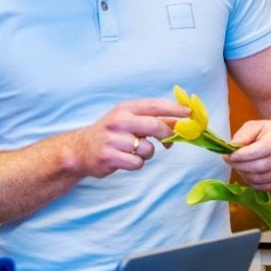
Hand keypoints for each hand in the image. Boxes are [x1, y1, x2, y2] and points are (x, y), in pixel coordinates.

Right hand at [64, 99, 186, 178]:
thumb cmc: (110, 134)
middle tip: (169, 141)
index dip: (174, 109)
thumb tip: (178, 122)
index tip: (189, 113)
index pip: (155, 106)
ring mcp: (114, 140)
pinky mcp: (110, 157)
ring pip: (148, 149)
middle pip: (155, 126)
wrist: (80, 150)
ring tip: (134, 151)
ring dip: (147, 154)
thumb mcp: (126, 120)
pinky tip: (126, 160)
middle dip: (166, 134)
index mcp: (125, 109)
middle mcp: (119, 122)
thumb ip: (150, 119)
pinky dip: (137, 164)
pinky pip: (137, 163)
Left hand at [225, 119, 270, 190]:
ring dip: (244, 174)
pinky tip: (248, 173)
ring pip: (260, 179)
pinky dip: (251, 182)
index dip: (242, 155)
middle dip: (240, 166)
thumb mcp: (254, 126)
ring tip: (239, 166)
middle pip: (259, 167)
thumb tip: (232, 147)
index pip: (260, 150)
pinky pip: (263, 187)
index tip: (230, 156)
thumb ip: (243, 135)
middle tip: (231, 162)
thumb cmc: (267, 133)